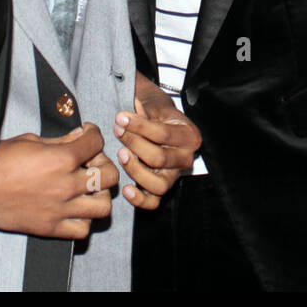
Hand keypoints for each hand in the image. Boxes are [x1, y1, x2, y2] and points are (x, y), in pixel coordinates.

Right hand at [0, 122, 118, 239]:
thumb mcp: (31, 141)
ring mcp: (60, 209)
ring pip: (103, 205)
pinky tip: (75, 208)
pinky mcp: (50, 228)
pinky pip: (83, 230)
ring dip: (100, 195)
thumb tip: (80, 136)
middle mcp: (66, 184)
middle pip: (109, 175)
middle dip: (104, 164)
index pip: (96, 142)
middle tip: (90, 162)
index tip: (87, 135)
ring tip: (88, 188)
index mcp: (61, 158)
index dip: (94, 134)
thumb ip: (60, 141)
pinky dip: (84, 220)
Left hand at [114, 74, 201, 209]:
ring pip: (158, 184)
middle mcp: (185, 158)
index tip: (121, 118)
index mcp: (189, 135)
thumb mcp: (153, 104)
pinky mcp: (162, 187)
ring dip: (135, 170)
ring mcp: (175, 175)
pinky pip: (154, 202)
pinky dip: (139, 200)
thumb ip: (144, 108)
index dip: (139, 127)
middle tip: (118, 131)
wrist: (154, 119)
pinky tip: (126, 188)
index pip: (163, 134)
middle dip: (134, 144)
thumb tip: (130, 112)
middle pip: (159, 158)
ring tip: (120, 154)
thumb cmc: (154, 112)